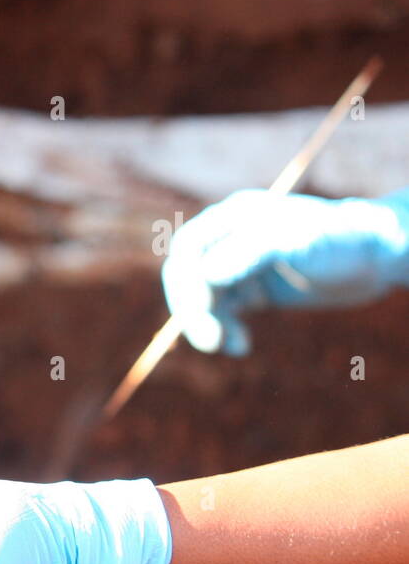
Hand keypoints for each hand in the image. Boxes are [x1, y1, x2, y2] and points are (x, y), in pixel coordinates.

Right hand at [162, 188, 408, 354]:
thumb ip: (249, 252)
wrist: (376, 259)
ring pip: (202, 298)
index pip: (188, 249)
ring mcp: (238, 264)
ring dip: (208, 325)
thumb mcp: (297, 242)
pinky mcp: (250, 289)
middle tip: (211, 342)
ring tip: (233, 347)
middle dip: (194, 310)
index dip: (187, 281)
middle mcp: (229, 238)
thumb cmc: (341, 242)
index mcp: (234, 217)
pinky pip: (221, 312)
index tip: (204, 310)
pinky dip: (224, 331)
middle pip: (187, 276)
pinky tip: (240, 346)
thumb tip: (203, 274)